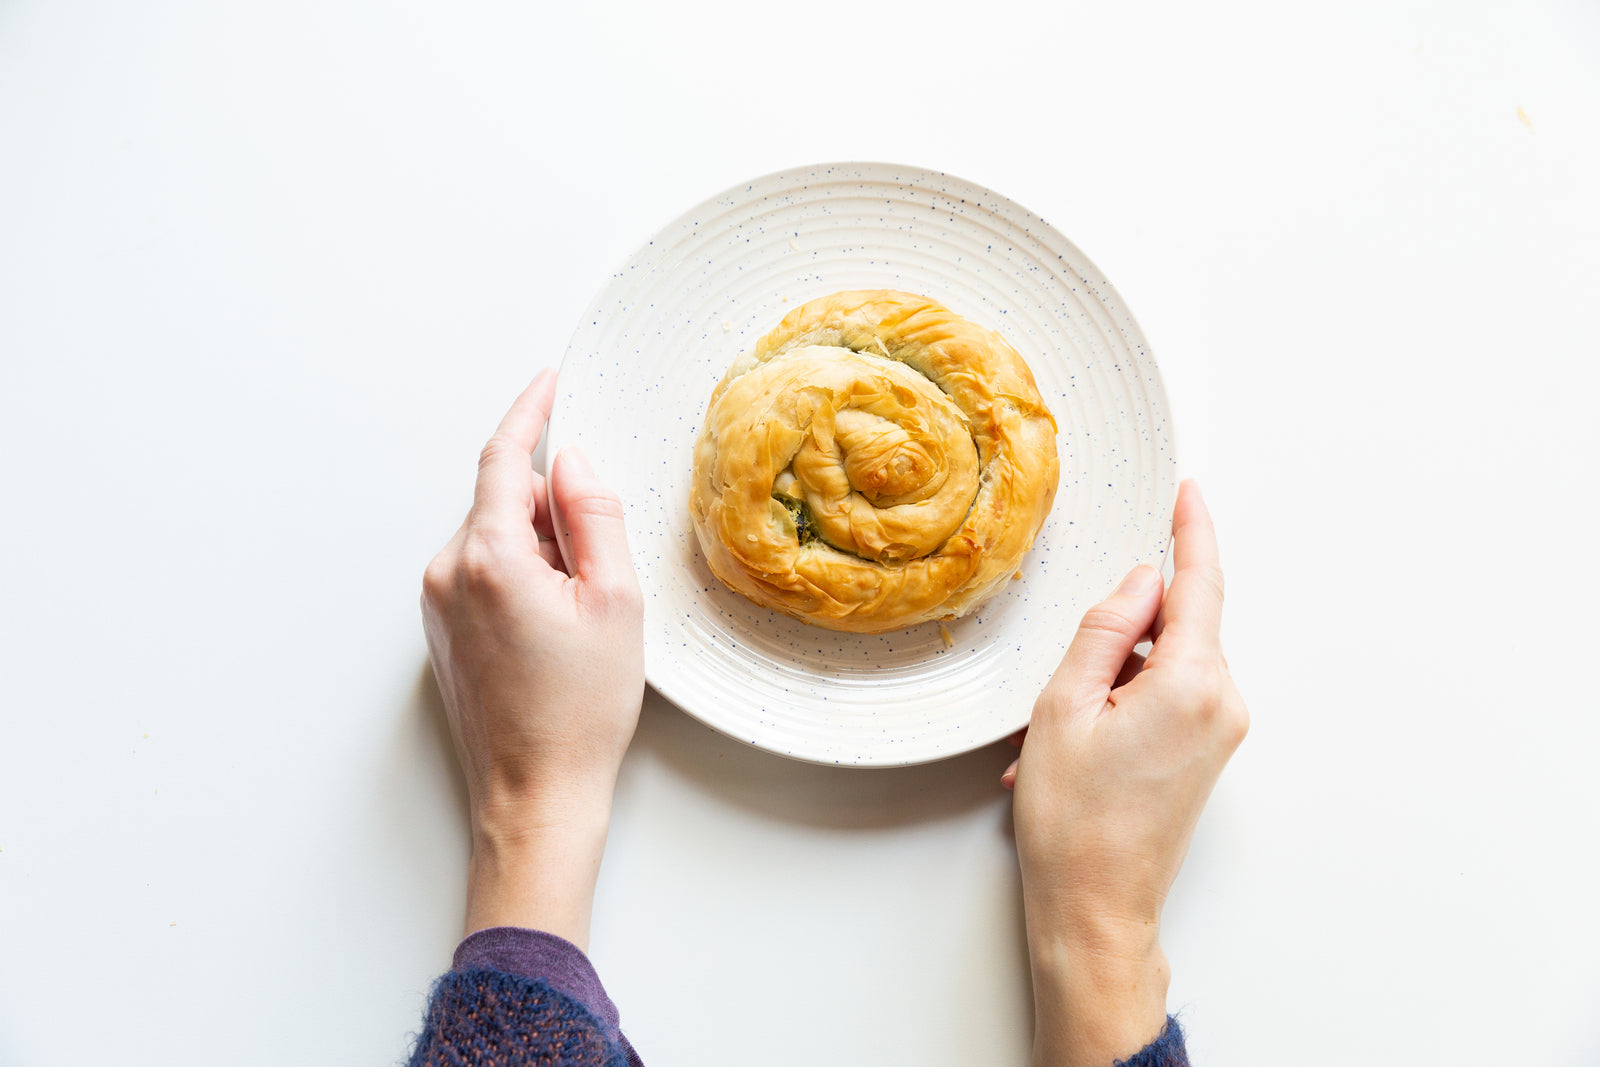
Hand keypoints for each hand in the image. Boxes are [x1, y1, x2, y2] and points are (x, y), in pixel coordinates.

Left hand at [421, 369, 644, 948]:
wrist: (533, 796)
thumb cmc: (579, 712)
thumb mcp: (614, 602)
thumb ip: (592, 517)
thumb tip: (573, 462)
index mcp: (489, 558)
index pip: (503, 459)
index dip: (529, 413)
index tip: (548, 383)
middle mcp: (448, 573)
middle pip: (503, 501)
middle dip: (554, 509)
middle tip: (604, 564)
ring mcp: (437, 604)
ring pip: (496, 538)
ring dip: (541, 548)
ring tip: (582, 614)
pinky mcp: (440, 630)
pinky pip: (484, 572)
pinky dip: (523, 575)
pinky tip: (556, 628)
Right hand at [1007, 480, 1247, 1066]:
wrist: (1096, 909)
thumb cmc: (1072, 820)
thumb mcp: (1064, 706)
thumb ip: (1105, 629)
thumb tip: (1139, 582)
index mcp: (1193, 683)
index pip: (1199, 584)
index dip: (1191, 530)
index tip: (1189, 490)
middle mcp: (1223, 703)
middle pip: (1177, 624)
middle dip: (1120, 630)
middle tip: (1064, 677)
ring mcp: (1220, 731)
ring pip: (1166, 661)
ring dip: (1110, 675)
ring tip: (1055, 730)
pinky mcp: (1207, 753)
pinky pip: (1167, 696)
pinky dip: (1119, 701)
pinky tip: (1075, 741)